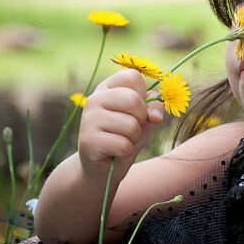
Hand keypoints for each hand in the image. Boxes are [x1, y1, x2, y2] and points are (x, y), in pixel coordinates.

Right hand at [77, 69, 164, 185]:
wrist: (104, 166)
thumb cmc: (125, 136)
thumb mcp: (144, 117)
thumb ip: (154, 106)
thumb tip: (155, 115)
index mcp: (107, 88)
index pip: (133, 76)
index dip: (144, 95)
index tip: (136, 109)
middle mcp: (94, 99)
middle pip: (133, 100)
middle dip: (141, 119)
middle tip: (130, 128)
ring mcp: (88, 119)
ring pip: (130, 125)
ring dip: (133, 138)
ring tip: (121, 140)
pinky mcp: (88, 140)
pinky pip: (123, 144)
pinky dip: (125, 151)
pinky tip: (114, 152)